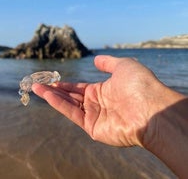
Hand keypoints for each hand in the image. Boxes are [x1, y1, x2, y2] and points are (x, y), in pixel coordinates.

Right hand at [32, 55, 164, 146]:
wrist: (151, 109)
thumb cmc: (140, 85)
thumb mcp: (124, 65)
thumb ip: (108, 63)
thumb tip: (96, 59)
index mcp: (103, 91)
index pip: (79, 88)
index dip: (65, 85)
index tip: (52, 81)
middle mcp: (97, 104)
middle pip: (71, 96)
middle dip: (54, 90)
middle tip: (37, 84)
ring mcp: (94, 116)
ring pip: (68, 105)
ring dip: (52, 97)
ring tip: (36, 88)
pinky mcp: (92, 128)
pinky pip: (72, 114)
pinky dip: (59, 105)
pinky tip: (47, 96)